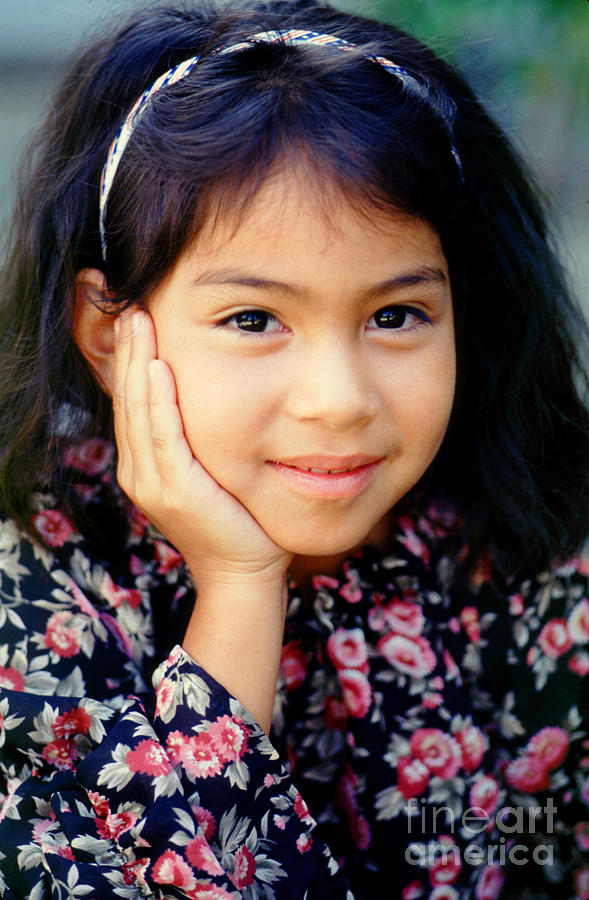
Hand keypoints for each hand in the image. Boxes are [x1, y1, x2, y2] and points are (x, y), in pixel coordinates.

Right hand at [113, 307, 291, 585]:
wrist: (243, 572)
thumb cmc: (235, 519)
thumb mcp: (207, 471)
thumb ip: (195, 438)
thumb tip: (204, 395)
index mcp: (143, 466)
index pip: (131, 402)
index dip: (128, 359)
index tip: (134, 319)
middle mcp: (138, 472)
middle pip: (127, 400)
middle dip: (127, 351)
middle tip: (132, 306)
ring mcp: (152, 483)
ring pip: (139, 412)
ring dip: (136, 363)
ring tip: (138, 321)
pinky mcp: (175, 490)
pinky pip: (164, 437)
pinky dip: (158, 402)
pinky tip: (157, 367)